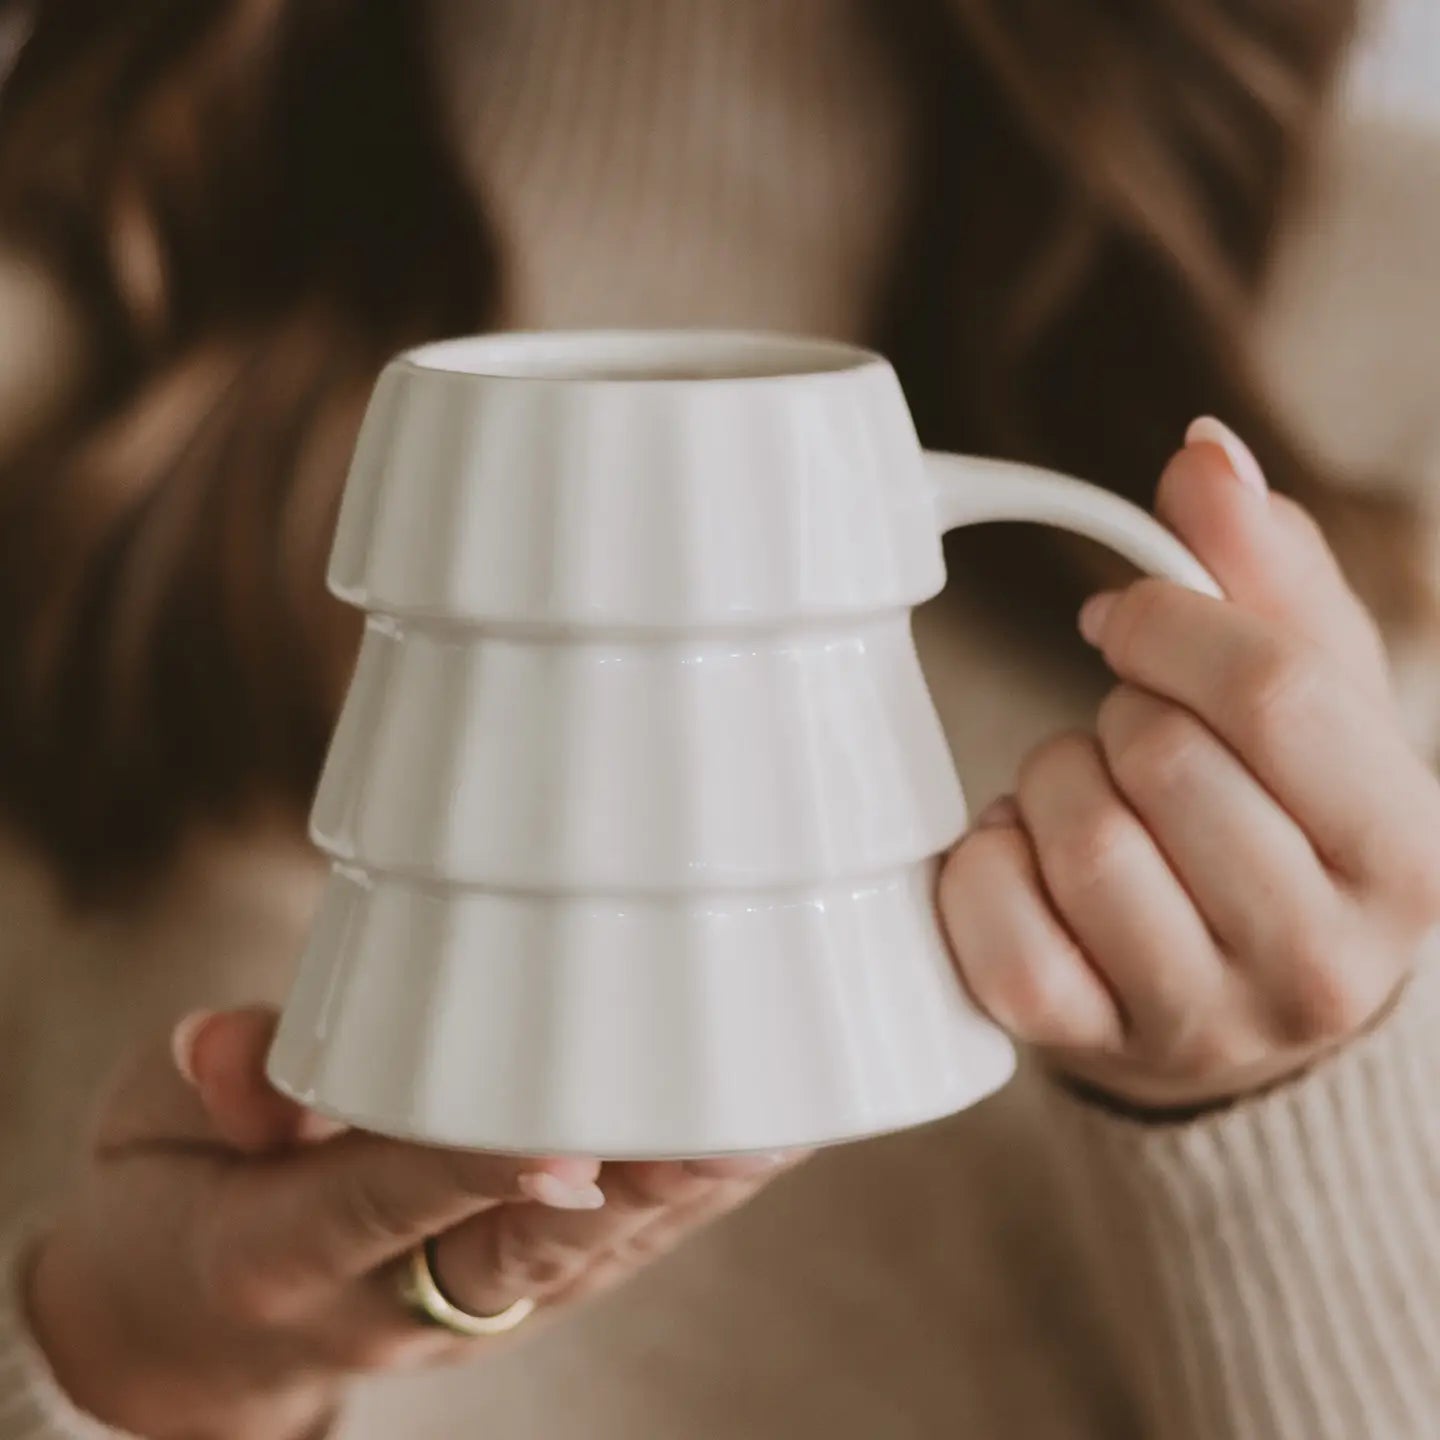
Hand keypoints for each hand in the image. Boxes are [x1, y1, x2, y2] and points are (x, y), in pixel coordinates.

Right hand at [29, 1008, 795, 1439]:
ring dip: (687, 1198)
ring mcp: (461, 1308)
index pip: (388, 1205)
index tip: (569, 1148)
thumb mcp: (149, 1130)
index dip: (477, 1174)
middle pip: (521, 1256)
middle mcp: (386, 1299)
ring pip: (588, 1262)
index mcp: (280, 1252)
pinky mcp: (511, 1294)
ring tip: (780, 1125)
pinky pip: (609, 1256)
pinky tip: (758, 1144)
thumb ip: (209, 1087)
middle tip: (727, 1132)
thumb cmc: (175, 1196)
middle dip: (631, 1194)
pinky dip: (683, 1204)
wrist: (184, 1328)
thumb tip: (231, 1045)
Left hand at [939, 421, 1439, 1111]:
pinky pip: (997, 931)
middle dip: (1117, 710)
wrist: (1240, 996)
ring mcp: (1202, 1020)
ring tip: (1084, 797)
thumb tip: (1205, 453)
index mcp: (1404, 853)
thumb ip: (1268, 568)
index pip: (1274, 693)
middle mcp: (1319, 959)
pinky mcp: (1088, 1045)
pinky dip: (986, 866)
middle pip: (1160, 757)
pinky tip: (1027, 860)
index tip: (1129, 621)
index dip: (1173, 624)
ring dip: (1051, 783)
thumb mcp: (1317, 697)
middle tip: (1126, 731)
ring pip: (1078, 838)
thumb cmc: (1279, 825)